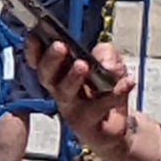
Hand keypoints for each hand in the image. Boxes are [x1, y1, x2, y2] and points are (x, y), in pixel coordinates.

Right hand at [25, 27, 142, 156]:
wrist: (116, 125)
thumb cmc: (105, 90)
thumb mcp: (109, 62)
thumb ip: (106, 54)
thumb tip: (105, 64)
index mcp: (59, 73)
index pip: (40, 60)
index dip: (34, 49)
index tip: (35, 35)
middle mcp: (60, 90)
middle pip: (47, 76)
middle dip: (51, 60)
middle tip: (60, 46)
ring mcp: (72, 109)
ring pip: (66, 93)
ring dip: (73, 78)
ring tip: (83, 65)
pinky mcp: (87, 124)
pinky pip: (100, 107)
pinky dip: (115, 93)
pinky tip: (127, 82)